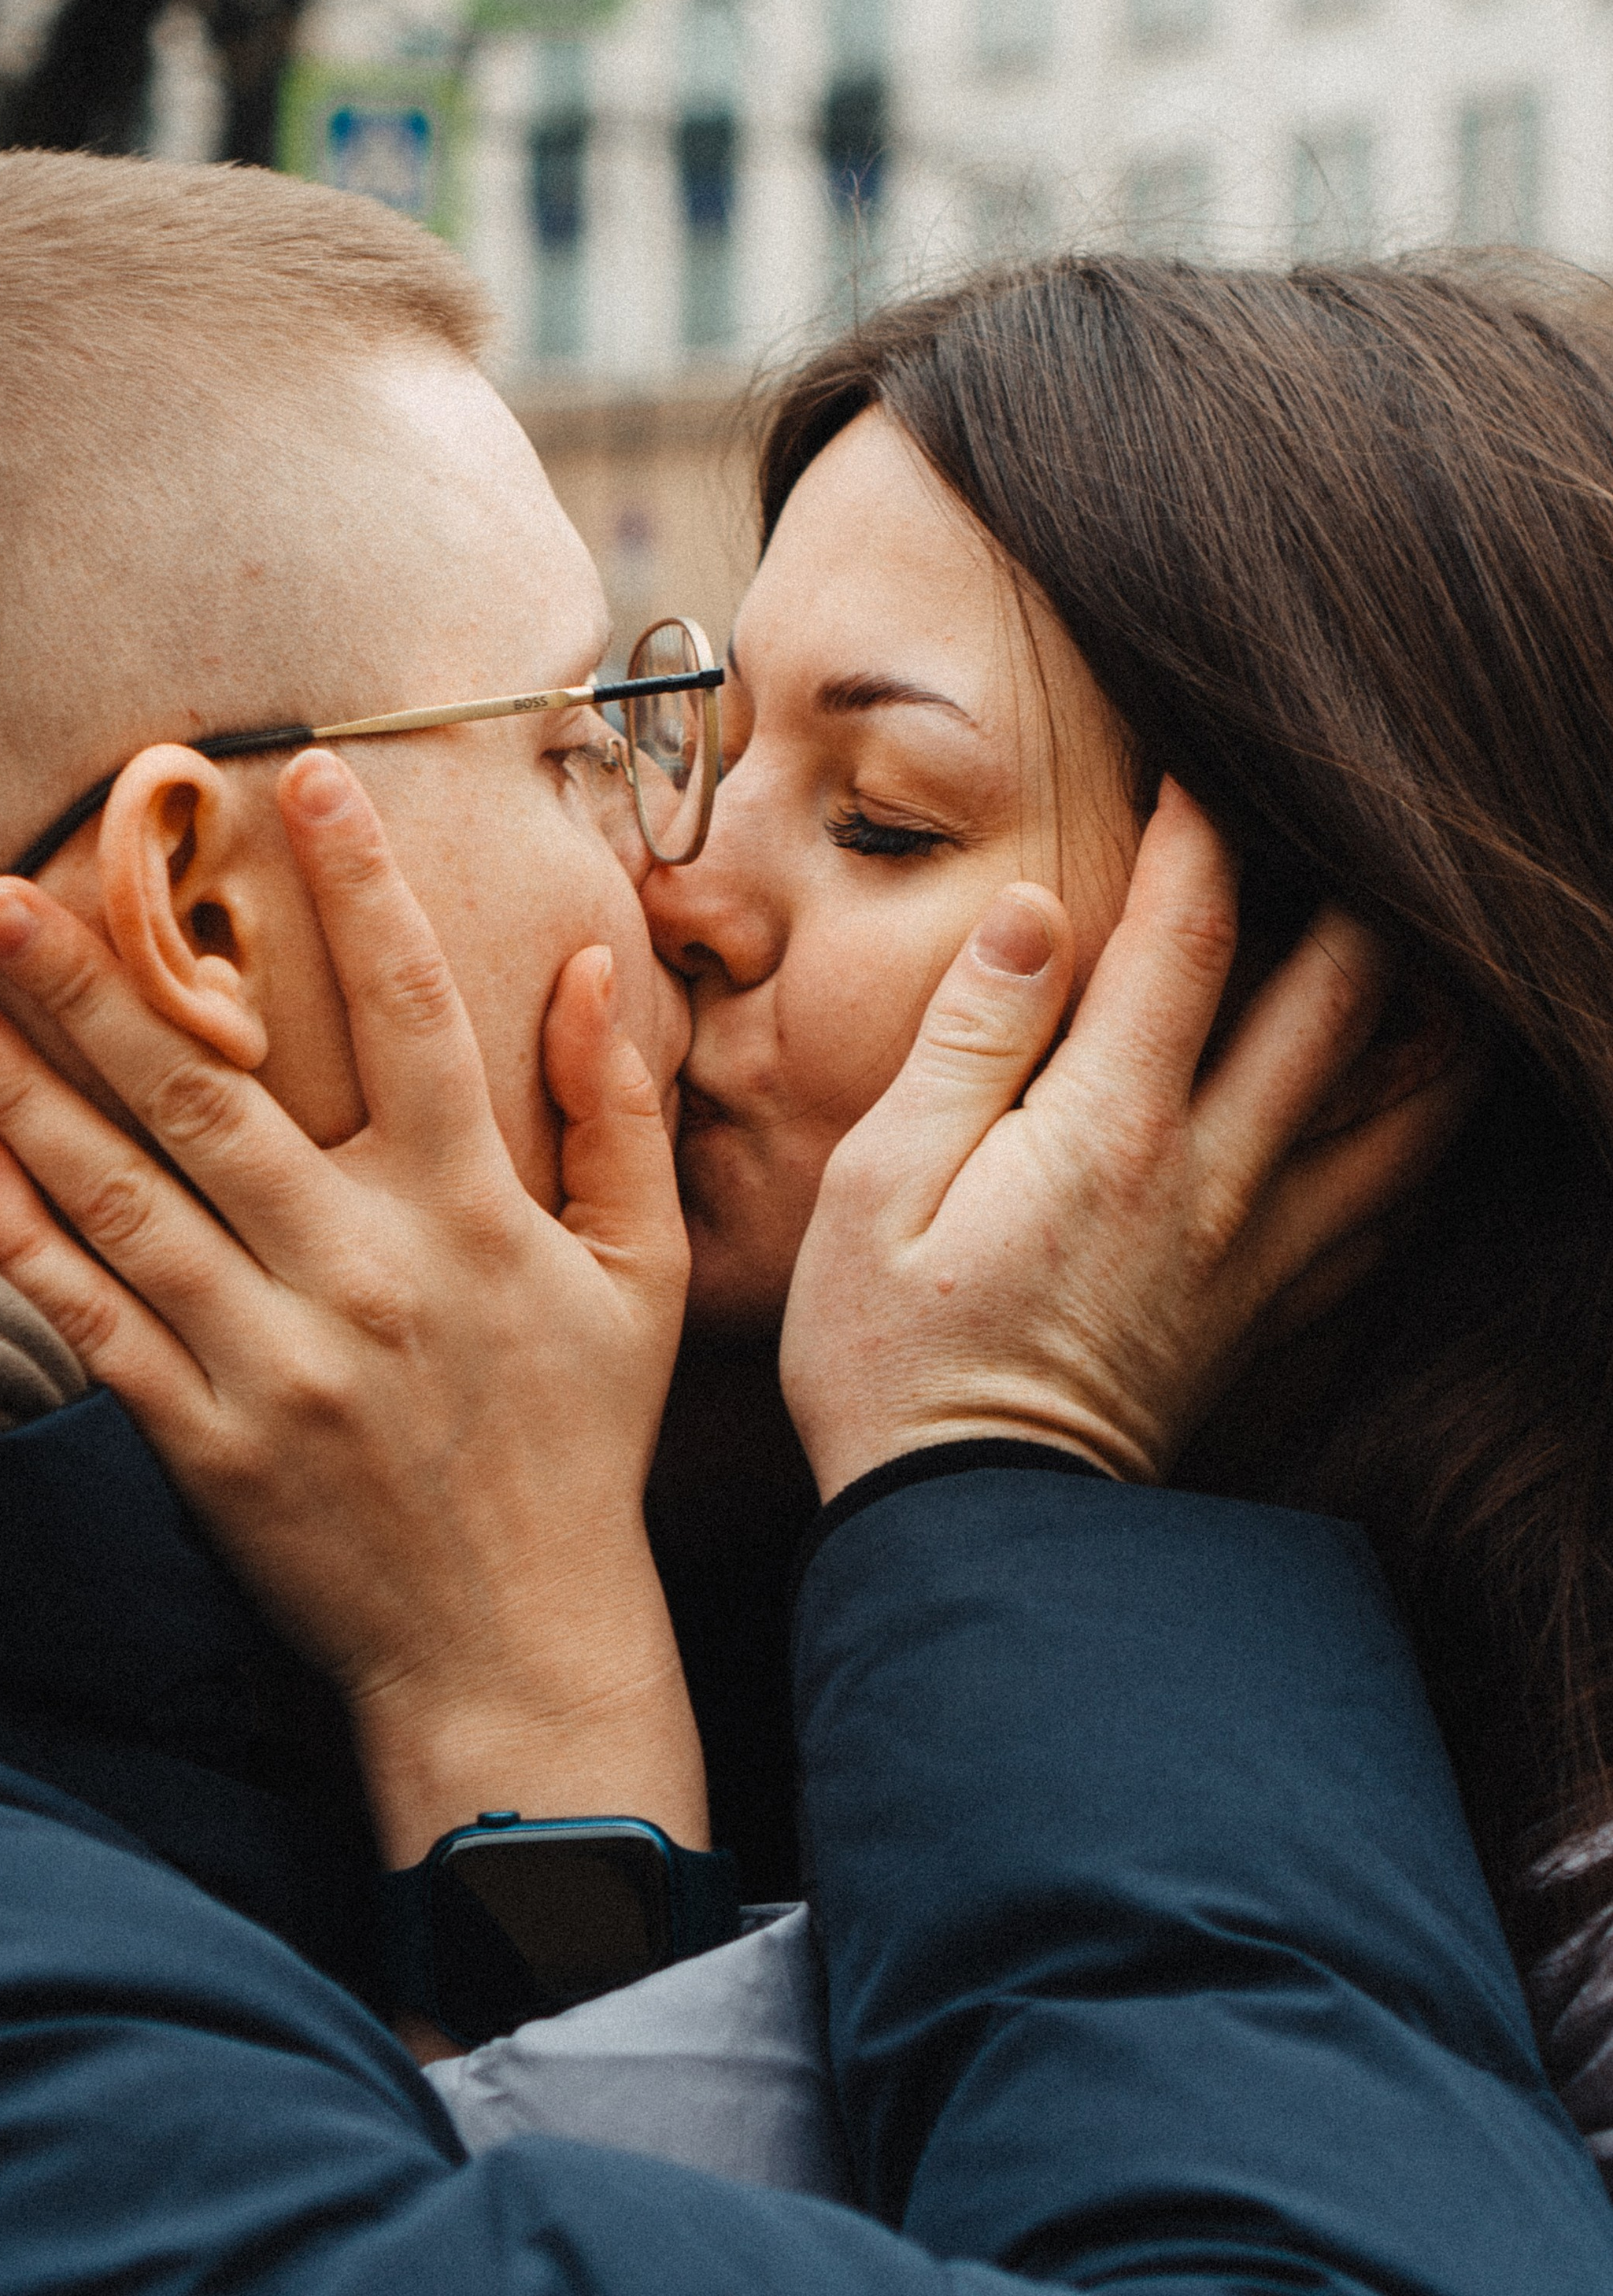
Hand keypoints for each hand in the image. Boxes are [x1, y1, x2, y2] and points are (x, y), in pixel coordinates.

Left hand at [0, 748, 703, 1867]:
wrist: (515, 1648)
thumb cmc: (579, 1444)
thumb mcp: (638, 1274)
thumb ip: (616, 1114)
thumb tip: (591, 968)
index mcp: (472, 1213)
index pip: (413, 1012)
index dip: (360, 886)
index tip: (304, 776)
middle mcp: (365, 1270)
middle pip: (208, 1091)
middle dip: (93, 982)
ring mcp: (276, 1360)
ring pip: (125, 1196)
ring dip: (17, 1092)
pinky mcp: (208, 1442)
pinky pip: (97, 1324)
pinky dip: (24, 1242)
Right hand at [781, 780, 1480, 1498]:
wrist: (973, 1538)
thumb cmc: (892, 1354)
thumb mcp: (875, 1184)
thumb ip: (967, 1041)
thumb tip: (1041, 914)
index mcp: (1109, 1128)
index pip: (1191, 935)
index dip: (1205, 830)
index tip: (1197, 764)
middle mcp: (1214, 1177)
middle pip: (1342, 1001)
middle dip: (1355, 892)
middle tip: (1343, 823)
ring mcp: (1260, 1251)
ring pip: (1404, 1105)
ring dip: (1427, 1010)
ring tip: (1424, 938)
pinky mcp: (1271, 1315)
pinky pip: (1390, 1212)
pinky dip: (1423, 1140)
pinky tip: (1419, 1102)